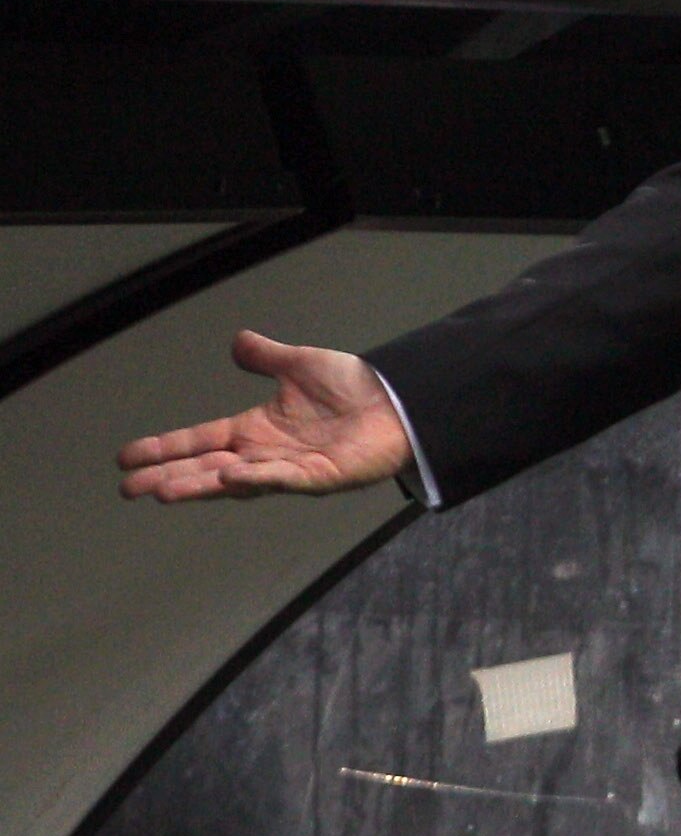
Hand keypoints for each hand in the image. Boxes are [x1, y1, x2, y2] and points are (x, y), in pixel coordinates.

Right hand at [118, 330, 414, 501]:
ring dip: (202, 485)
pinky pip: (284, 479)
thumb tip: (237, 343)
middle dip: (169, 477)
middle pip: (206, 468)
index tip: (127, 458)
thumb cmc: (353, 389)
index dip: (164, 449)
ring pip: (237, 482)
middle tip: (129, 489)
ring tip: (164, 491)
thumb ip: (266, 357)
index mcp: (256, 430)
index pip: (199, 441)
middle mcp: (266, 454)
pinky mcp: (322, 476)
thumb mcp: (299, 365)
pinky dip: (257, 479)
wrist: (398, 401)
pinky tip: (230, 477)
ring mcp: (292, 469)